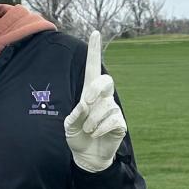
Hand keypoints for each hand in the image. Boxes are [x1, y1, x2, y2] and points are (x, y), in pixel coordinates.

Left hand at [64, 29, 126, 172]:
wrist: (87, 156)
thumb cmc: (77, 136)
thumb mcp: (69, 125)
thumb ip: (75, 115)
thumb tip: (85, 105)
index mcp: (89, 93)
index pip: (93, 68)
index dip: (94, 51)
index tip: (95, 33)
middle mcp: (103, 98)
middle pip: (105, 80)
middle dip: (96, 89)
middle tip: (86, 102)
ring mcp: (113, 109)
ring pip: (105, 106)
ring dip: (91, 121)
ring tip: (88, 130)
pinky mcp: (119, 123)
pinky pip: (111, 120)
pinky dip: (99, 129)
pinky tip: (96, 134)